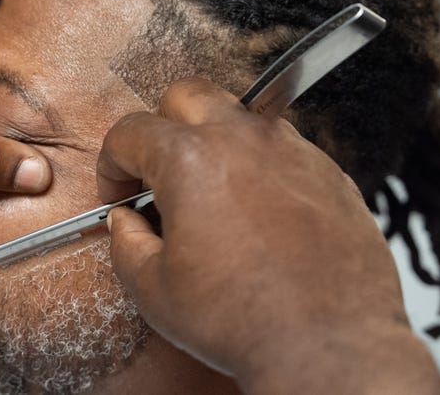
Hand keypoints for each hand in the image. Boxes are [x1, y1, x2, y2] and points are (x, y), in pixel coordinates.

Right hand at [97, 78, 439, 392]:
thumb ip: (125, 242)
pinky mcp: (325, 168)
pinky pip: (280, 146)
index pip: (130, 132)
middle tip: (158, 172)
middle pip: (185, 96)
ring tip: (210, 192)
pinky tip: (255, 207)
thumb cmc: (243, 319)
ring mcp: (289, 149)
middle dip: (160, 127)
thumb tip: (125, 222)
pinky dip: (256, 164)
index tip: (118, 191)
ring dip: (212, 141)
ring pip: (237, 115)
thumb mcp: (154, 289)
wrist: (327, 344)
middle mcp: (241, 140)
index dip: (112, 162)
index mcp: (189, 161)